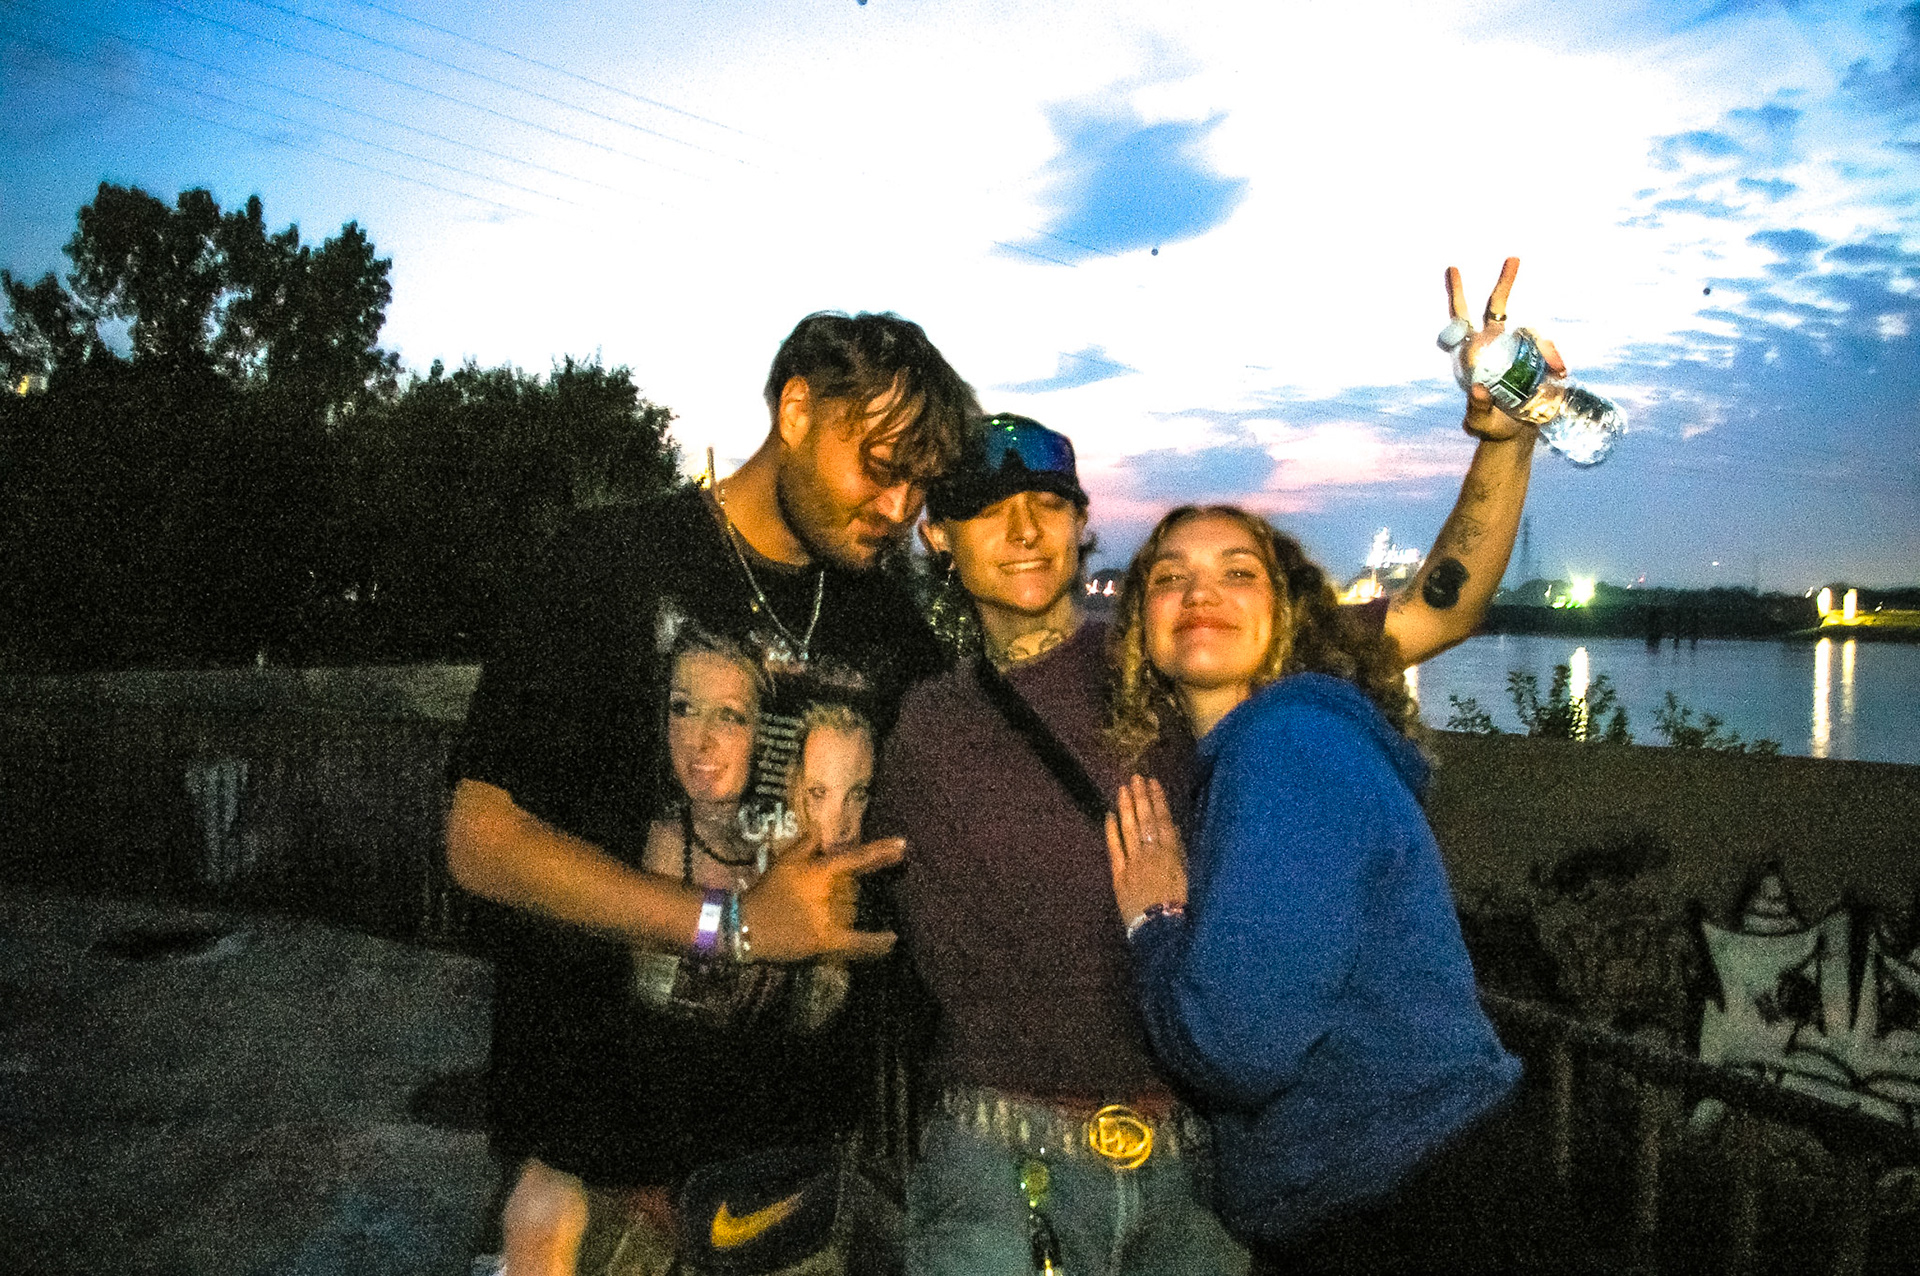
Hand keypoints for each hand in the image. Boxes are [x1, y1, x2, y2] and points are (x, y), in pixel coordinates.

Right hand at [738, 833, 903, 961]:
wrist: (747, 924)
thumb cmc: (766, 890)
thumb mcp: (783, 860)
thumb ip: (806, 843)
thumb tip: (821, 829)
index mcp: (823, 870)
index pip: (858, 857)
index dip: (882, 851)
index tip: (903, 845)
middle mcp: (832, 893)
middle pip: (854, 888)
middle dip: (845, 889)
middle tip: (814, 896)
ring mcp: (832, 919)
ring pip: (853, 910)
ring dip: (845, 909)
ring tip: (815, 912)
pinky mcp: (827, 942)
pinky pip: (858, 943)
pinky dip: (877, 943)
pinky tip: (893, 939)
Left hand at [1104, 775, 1187, 924]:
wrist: (1164, 931)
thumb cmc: (1182, 907)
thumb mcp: (1189, 877)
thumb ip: (1181, 853)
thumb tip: (1175, 831)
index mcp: (1173, 853)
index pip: (1164, 819)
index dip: (1158, 799)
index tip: (1154, 782)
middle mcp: (1152, 853)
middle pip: (1145, 819)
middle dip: (1141, 797)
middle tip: (1135, 777)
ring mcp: (1134, 863)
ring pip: (1129, 829)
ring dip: (1126, 807)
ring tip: (1123, 788)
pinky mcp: (1119, 875)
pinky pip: (1114, 849)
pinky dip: (1111, 831)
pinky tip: (1108, 815)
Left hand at [1446, 256, 1564, 441]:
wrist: (1516, 433)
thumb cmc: (1491, 427)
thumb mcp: (1481, 423)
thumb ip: (1476, 410)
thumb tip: (1478, 391)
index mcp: (1473, 355)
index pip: (1461, 321)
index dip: (1458, 296)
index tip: (1453, 268)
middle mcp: (1494, 345)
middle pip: (1497, 307)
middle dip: (1505, 283)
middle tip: (1513, 257)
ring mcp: (1518, 349)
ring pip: (1530, 330)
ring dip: (1545, 345)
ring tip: (1556, 369)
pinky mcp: (1537, 358)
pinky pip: (1547, 349)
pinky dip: (1555, 357)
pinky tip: (1560, 373)